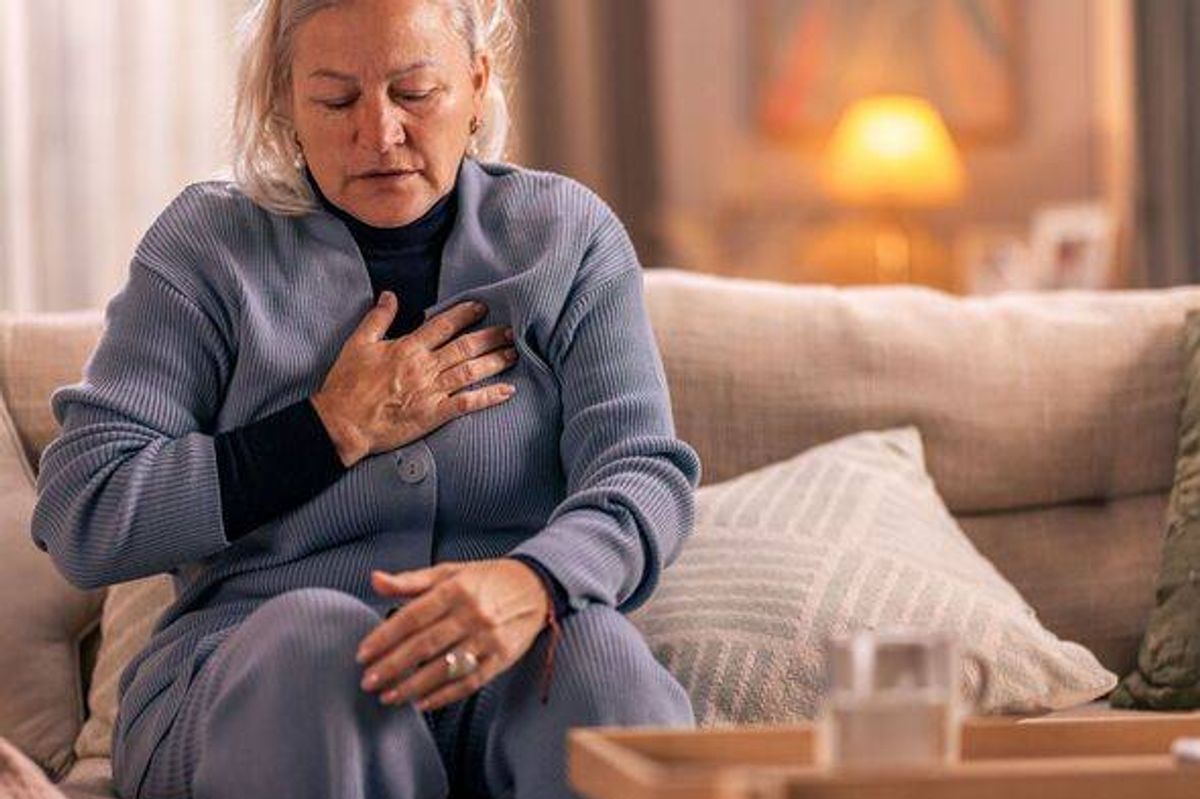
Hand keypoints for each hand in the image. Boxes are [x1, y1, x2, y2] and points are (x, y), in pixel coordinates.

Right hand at [310, 291, 518, 466]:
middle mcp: (424, 367)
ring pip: (470, 371)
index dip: (465, 314)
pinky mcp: (433, 415)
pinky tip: (507, 391)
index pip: (443, 324)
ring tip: (514, 354)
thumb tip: (389, 295)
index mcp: (407, 347)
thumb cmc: (346, 384)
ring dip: (495, 361)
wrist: (342, 423)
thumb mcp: (358, 343)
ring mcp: (430, 391)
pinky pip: (466, 403)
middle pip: (465, 346)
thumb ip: (377, 318)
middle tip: (511, 331)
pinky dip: (488, 397)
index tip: (482, 308)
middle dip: (490, 337)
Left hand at [356, 559, 550, 711]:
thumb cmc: (487, 580)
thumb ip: (411, 580)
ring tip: (389, 697)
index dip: (385, 637)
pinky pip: (469, 681)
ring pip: (445, 667)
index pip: (412, 616)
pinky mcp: (502, 658)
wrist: (536, 587)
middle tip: (369, 681)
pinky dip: (444, 695)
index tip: (364, 654)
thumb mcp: (450, 572)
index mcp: (456, 589)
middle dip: (393, 666)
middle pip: (424, 645)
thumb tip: (375, 580)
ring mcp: (488, 638)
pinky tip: (422, 703)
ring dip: (413, 686)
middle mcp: (472, 614)